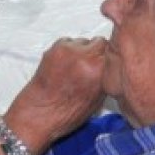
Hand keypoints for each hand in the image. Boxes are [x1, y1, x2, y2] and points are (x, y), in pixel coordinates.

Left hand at [6, 37, 106, 151]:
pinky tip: (65, 66)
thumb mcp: (99, 98)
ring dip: (83, 51)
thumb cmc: (70, 112)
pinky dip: (69, 51)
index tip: (109, 64)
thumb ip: (106, 77)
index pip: (114, 51)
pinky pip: (68, 42)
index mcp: (99, 70)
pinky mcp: (53, 48)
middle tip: (93, 65)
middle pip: (100, 42)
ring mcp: (67, 50)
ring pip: (83, 41)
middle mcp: (84, 56)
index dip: (112, 58)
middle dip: (98, 52)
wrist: (41, 112)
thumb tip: (110, 65)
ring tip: (77, 68)